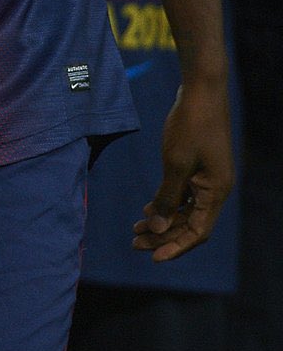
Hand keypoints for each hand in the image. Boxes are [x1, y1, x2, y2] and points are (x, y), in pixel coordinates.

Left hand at [134, 75, 233, 260]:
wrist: (201, 92)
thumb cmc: (190, 126)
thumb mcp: (175, 164)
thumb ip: (168, 198)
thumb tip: (159, 229)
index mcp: (216, 192)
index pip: (197, 231)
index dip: (175, 246)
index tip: (152, 258)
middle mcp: (215, 189)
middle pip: (190, 223)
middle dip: (162, 236)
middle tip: (134, 244)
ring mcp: (208, 178)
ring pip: (185, 210)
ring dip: (162, 221)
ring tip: (135, 230)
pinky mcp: (198, 167)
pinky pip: (183, 194)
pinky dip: (166, 204)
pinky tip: (147, 210)